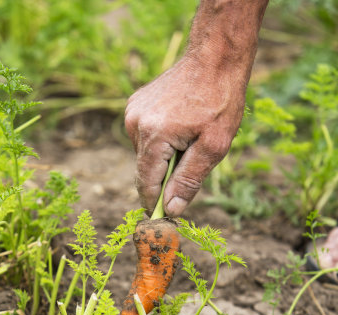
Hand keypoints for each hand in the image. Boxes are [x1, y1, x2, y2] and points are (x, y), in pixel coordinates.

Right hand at [125, 54, 245, 216]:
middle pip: (144, 171)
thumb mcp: (213, 147)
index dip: (156, 204)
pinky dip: (160, 143)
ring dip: (163, 159)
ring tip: (189, 141)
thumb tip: (171, 209)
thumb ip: (188, 181)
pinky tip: (180, 129)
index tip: (166, 219)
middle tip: (191, 169)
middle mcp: (136, 125)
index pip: (146, 184)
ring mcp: (133, 113)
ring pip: (145, 155)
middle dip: (164, 179)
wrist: (215, 56)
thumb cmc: (221, 100)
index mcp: (154, 136)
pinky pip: (144, 138)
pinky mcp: (135, 105)